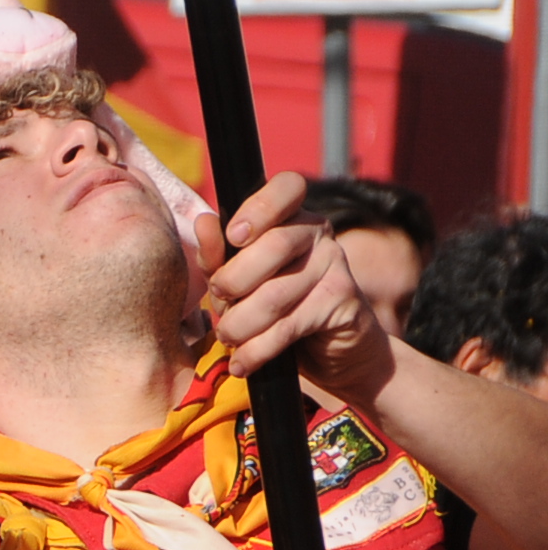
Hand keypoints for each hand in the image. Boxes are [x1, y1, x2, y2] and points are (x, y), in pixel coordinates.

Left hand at [197, 172, 392, 402]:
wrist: (333, 352)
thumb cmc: (276, 308)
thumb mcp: (241, 280)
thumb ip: (220, 255)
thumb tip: (205, 222)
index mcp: (291, 216)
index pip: (288, 186)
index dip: (260, 206)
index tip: (234, 236)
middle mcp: (319, 233)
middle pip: (275, 244)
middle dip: (234, 280)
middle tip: (219, 300)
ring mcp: (336, 266)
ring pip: (277, 292)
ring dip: (240, 323)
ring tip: (227, 337)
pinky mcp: (344, 302)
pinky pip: (289, 325)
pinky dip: (257, 349)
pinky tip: (241, 363)